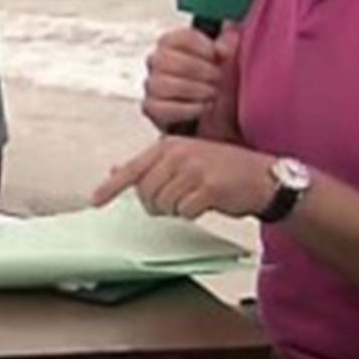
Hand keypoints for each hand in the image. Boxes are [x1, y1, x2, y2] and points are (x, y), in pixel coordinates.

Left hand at [95, 137, 277, 219]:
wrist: (264, 177)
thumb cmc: (222, 171)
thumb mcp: (184, 161)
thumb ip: (151, 167)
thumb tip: (115, 170)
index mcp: (168, 146)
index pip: (132, 169)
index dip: (111, 187)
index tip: (95, 200)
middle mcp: (178, 153)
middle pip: (146, 194)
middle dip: (159, 205)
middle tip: (180, 199)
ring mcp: (193, 168)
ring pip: (164, 205)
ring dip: (177, 210)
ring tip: (195, 197)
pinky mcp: (208, 186)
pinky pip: (184, 212)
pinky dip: (193, 213)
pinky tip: (207, 202)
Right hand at [142, 25, 236, 133]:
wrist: (221, 119)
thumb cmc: (222, 85)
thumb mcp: (230, 61)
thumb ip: (228, 46)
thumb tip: (224, 42)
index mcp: (174, 44)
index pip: (175, 38)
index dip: (198, 45)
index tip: (216, 55)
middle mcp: (157, 62)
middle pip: (164, 58)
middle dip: (196, 69)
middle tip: (218, 77)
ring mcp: (152, 86)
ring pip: (161, 83)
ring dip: (192, 89)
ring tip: (212, 93)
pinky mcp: (152, 108)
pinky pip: (161, 107)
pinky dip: (186, 108)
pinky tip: (203, 107)